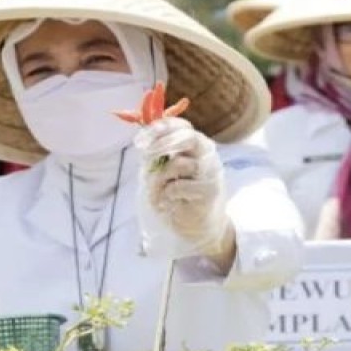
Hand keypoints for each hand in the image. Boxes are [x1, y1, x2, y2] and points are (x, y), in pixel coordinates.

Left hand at [138, 117, 226, 248]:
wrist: (197, 225)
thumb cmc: (178, 194)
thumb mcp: (162, 170)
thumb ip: (156, 155)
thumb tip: (142, 140)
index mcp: (195, 143)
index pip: (182, 126)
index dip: (160, 128)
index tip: (140, 139)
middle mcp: (207, 153)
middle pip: (187, 137)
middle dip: (162, 142)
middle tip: (143, 153)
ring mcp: (211, 171)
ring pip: (179, 163)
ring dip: (160, 178)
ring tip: (160, 191)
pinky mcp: (210, 191)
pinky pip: (179, 186)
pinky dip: (168, 194)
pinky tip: (172, 201)